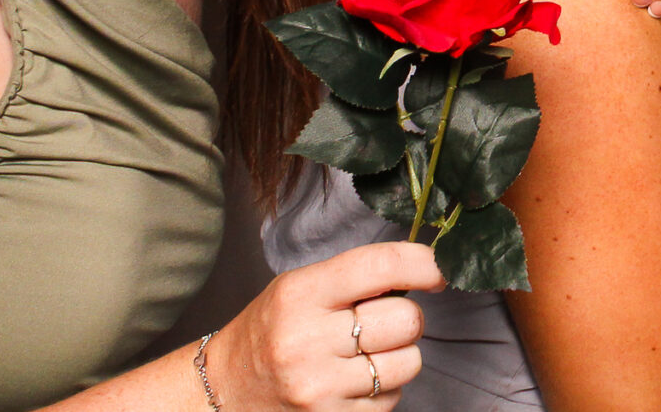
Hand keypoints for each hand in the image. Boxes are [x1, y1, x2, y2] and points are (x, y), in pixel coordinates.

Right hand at [205, 242, 440, 409]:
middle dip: (406, 317)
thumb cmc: (270, 331)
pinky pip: (391, 400)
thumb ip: (355, 277)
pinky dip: (384, 390)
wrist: (222, 392)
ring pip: (408, 363)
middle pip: (406, 320)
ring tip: (364, 355)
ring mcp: (319, 389)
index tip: (438, 270)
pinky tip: (353, 384)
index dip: (424, 263)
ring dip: (398, 357)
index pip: (381, 266)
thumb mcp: (300, 289)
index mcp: (301, 295)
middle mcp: (307, 342)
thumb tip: (425, 268)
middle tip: (382, 322)